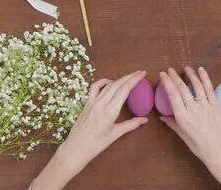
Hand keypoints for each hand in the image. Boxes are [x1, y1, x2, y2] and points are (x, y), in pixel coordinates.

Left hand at [32, 71, 147, 189]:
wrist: (76, 148)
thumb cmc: (96, 144)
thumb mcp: (116, 134)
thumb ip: (131, 125)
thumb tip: (144, 120)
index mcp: (110, 111)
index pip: (125, 90)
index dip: (134, 80)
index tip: (142, 74)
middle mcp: (101, 103)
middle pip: (118, 84)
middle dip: (130, 76)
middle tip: (139, 72)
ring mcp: (92, 102)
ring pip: (108, 84)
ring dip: (119, 78)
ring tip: (128, 76)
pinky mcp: (86, 103)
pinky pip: (95, 87)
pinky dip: (103, 82)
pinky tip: (110, 82)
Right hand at [159, 67, 220, 189]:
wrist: (217, 150)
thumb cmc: (197, 145)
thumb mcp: (182, 135)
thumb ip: (172, 123)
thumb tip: (162, 116)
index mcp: (182, 117)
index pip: (172, 95)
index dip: (167, 82)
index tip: (163, 74)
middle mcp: (192, 109)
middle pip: (182, 88)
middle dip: (174, 77)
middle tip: (170, 70)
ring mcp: (205, 106)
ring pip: (196, 86)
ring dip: (190, 75)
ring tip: (186, 68)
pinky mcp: (215, 105)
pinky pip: (210, 89)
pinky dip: (205, 78)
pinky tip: (201, 70)